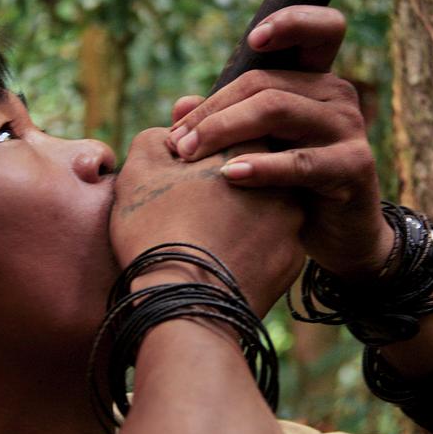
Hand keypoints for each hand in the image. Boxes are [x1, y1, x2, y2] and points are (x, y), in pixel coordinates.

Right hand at [111, 128, 302, 314]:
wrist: (184, 305)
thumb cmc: (157, 229)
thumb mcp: (141, 169)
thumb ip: (159, 137)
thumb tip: (176, 129)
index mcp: (250, 149)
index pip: (231, 133)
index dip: (199, 148)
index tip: (177, 168)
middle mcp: (282, 181)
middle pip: (249, 170)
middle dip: (221, 180)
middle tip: (186, 202)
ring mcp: (291, 225)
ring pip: (260, 209)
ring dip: (237, 214)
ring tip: (200, 232)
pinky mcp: (289, 263)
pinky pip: (266, 246)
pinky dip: (245, 248)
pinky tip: (217, 257)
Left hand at [166, 6, 392, 278]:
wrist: (334, 235)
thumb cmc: (288, 185)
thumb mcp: (255, 147)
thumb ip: (222, 122)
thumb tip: (180, 104)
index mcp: (314, 81)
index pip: (320, 30)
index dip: (291, 23)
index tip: (253, 40)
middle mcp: (336, 96)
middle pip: (265, 83)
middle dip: (213, 110)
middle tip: (177, 142)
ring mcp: (347, 129)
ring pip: (277, 110)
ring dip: (225, 130)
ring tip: (189, 155)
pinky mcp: (353, 166)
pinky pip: (301, 161)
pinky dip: (262, 166)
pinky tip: (229, 175)